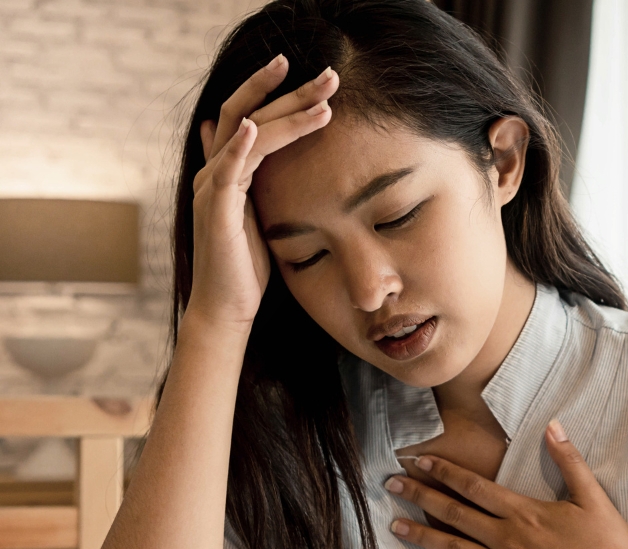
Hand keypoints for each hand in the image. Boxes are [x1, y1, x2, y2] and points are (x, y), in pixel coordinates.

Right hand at [187, 54, 338, 329]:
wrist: (227, 307)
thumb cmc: (247, 265)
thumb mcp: (259, 213)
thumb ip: (258, 180)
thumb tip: (261, 150)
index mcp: (227, 170)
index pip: (251, 114)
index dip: (280, 92)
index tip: (319, 78)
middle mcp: (215, 171)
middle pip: (249, 113)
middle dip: (290, 91)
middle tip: (329, 75)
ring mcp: (211, 188)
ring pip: (247, 136)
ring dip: (286, 116)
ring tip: (324, 103)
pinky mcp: (214, 210)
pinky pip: (224, 171)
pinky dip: (237, 147)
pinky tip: (254, 128)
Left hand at [384, 420, 627, 548]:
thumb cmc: (610, 548)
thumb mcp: (593, 498)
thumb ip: (569, 461)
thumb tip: (553, 426)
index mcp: (524, 512)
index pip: (474, 486)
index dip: (443, 471)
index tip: (419, 460)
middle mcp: (507, 539)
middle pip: (454, 513)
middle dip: (420, 496)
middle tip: (392, 484)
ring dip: (422, 536)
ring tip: (396, 526)